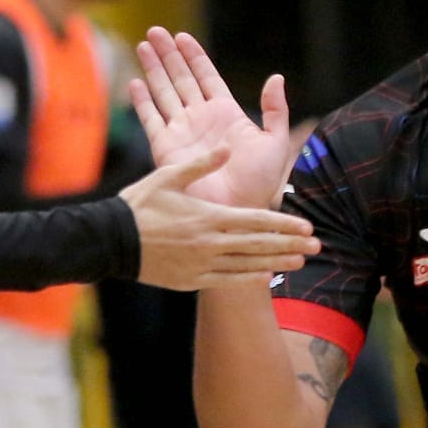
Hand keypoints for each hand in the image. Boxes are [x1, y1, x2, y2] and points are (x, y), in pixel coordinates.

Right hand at [119, 148, 319, 288]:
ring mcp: (201, 265)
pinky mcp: (190, 280)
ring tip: (300, 262)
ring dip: (275, 263)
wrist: (110, 241)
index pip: (255, 222)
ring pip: (247, 266)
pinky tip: (265, 276)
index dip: (284, 225)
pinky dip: (248, 278)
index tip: (307, 227)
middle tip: (317, 247)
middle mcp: (209, 243)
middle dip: (290, 245)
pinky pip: (226, 280)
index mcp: (208, 217)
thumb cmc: (139, 204)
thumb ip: (201, 163)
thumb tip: (227, 146)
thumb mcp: (168, 175)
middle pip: (258, 246)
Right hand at [132, 27, 294, 209]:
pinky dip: (142, 101)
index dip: (194, 55)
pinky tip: (135, 83)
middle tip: (155, 31)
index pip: (206, 76)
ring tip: (143, 45)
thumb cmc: (259, 183)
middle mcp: (200, 118)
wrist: (236, 210)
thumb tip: (276, 78)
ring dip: (153, 69)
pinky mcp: (166, 147)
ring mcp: (181, 131)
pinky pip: (151, 118)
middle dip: (168, 54)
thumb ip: (275, 110)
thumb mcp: (275, 142)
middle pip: (180, 78)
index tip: (182, 36)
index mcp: (226, 113)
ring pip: (163, 91)